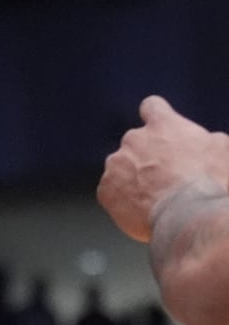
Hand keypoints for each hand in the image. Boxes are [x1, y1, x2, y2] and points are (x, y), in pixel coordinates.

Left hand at [98, 95, 228, 241]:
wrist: (191, 217)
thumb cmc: (212, 182)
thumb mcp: (223, 150)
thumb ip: (207, 140)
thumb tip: (206, 142)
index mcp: (163, 125)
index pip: (153, 107)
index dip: (157, 117)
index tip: (161, 130)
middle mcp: (134, 139)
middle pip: (137, 144)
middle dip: (150, 159)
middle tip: (169, 181)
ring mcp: (116, 164)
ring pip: (123, 169)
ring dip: (135, 180)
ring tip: (158, 201)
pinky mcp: (106, 189)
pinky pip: (113, 194)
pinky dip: (125, 202)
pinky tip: (143, 213)